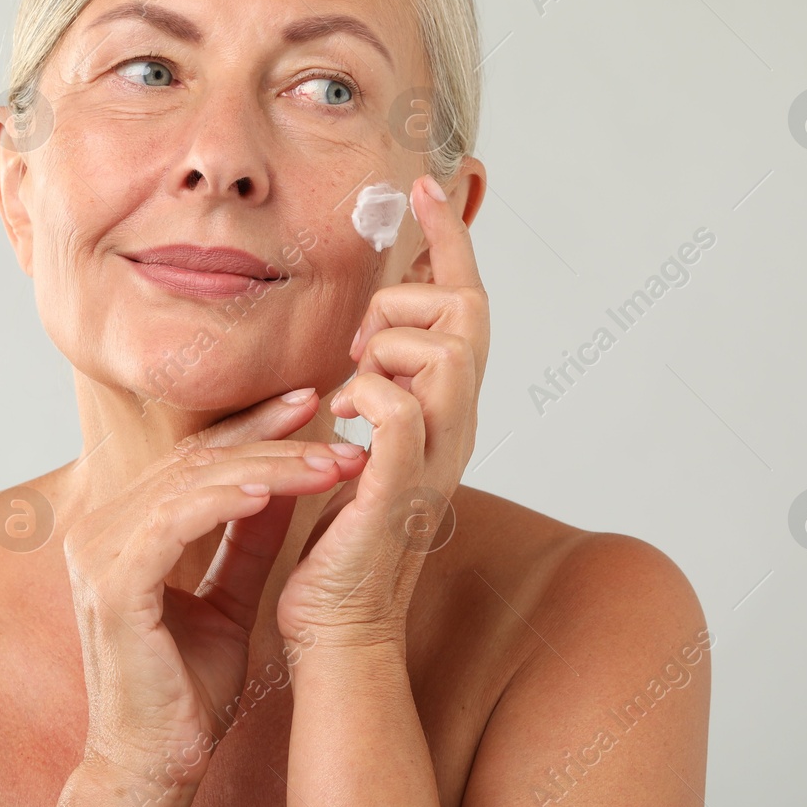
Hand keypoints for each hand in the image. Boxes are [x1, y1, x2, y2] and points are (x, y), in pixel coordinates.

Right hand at [60, 391, 366, 806]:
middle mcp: (101, 528)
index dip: (254, 427)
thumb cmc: (187, 690)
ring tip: (329, 462)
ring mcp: (98, 553)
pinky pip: (173, 521)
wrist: (157, 763)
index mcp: (123, 527)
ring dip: (268, 466)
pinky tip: (271, 491)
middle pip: (195, 459)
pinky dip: (224, 500)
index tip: (312, 406)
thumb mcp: (232, 596)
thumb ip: (251, 537)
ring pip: (192, 482)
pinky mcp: (111, 583)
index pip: (194, 457)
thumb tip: (287, 476)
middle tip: (336, 428)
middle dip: (272, 439)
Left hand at [278, 173, 488, 651]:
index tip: (427, 183)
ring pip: (443, 350)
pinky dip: (366, 398)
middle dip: (408, 302)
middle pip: (467, 314)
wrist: (338, 622)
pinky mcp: (400, 492)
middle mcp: (457, 427)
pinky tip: (340, 420)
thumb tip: (363, 332)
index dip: (450, 240)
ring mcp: (436, 459)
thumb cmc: (339, 532)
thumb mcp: (358, 436)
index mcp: (446, 408)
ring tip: (348, 392)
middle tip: (359, 344)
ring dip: (384, 350)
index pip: (464, 305)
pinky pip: (401, 411)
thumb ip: (371, 381)